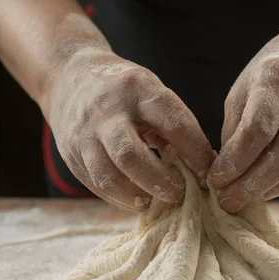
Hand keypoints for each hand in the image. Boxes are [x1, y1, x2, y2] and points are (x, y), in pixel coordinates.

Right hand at [43, 48, 214, 210]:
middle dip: (161, 182)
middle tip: (180, 195)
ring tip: (157, 202)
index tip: (209, 172)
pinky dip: (120, 198)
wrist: (69, 77)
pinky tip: (138, 200)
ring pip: (108, 177)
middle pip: (131, 156)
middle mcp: (107, 111)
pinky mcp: (71, 155)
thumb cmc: (124, 91)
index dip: (195, 152)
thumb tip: (202, 166)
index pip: (173, 123)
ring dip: (137, 196)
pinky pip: (96, 185)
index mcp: (137, 89)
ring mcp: (84, 134)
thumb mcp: (150, 92)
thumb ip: (173, 125)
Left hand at [209, 23, 278, 211]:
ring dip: (271, 190)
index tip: (215, 180)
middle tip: (227, 202)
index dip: (235, 161)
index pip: (258, 129)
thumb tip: (225, 169)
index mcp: (278, 78)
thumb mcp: (247, 84)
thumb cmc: (278, 70)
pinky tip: (267, 192)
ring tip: (244, 202)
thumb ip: (236, 126)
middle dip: (252, 184)